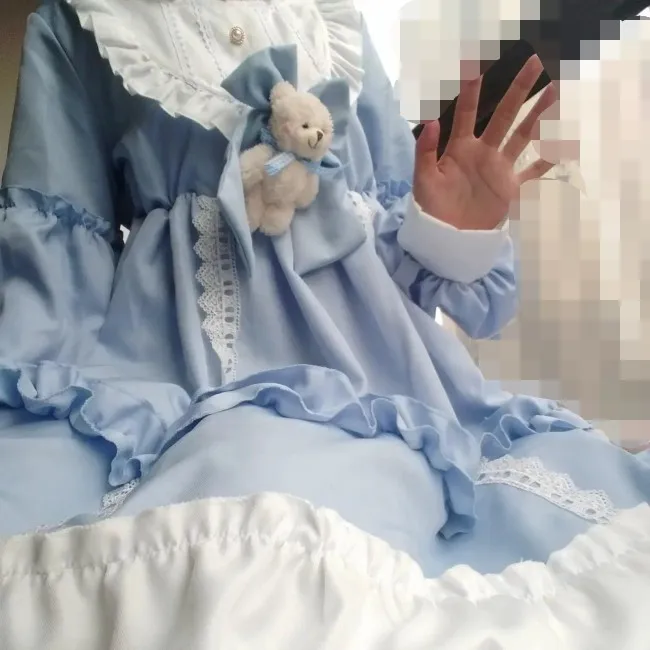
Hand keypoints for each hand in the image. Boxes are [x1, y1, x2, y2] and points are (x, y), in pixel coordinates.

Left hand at [413, 55, 556, 230]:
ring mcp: (498, 168)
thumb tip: (430, 121)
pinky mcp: (510, 187)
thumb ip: (425, 152)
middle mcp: (482, 152)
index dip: (471, 90)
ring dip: (539, 114)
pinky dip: (549, 159)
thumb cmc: (430, 210)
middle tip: (534, 62)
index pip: (466, 113)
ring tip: (556, 91)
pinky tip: (566, 143)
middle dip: (518, 90)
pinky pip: (534, 171)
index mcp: (459, 148)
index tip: (477, 63)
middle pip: (503, 115)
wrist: (446, 239)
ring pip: (523, 135)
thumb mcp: (423, 180)